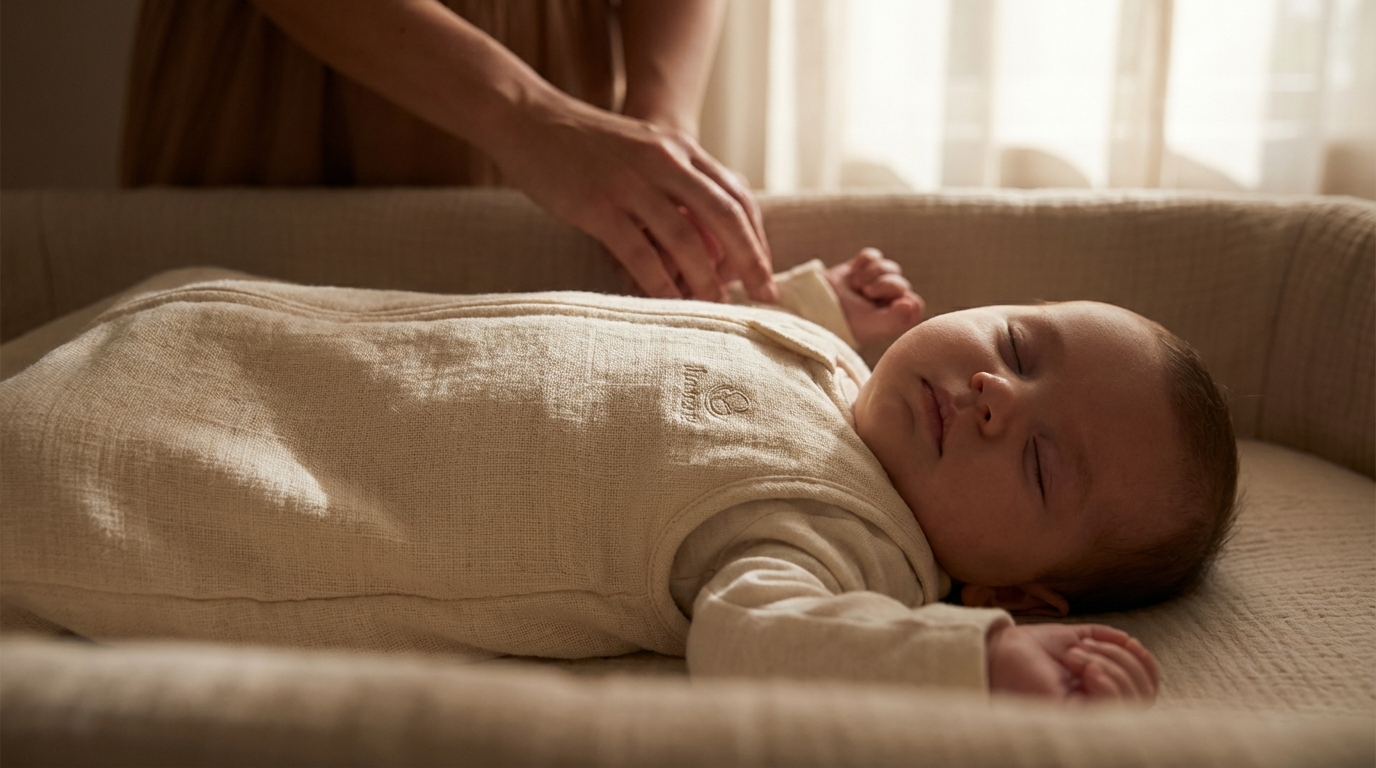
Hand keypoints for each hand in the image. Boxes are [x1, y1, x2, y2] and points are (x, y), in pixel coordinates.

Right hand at [489, 96, 775, 303]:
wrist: (529, 119)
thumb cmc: (587, 142)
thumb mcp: (643, 146)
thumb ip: (675, 176)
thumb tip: (705, 226)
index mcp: (679, 147)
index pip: (736, 194)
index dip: (757, 236)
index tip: (766, 270)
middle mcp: (664, 163)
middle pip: (725, 216)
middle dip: (750, 261)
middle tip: (764, 296)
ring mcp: (631, 184)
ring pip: (686, 239)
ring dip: (706, 280)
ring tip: (717, 308)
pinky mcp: (597, 207)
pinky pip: (640, 253)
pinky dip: (659, 283)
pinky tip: (670, 303)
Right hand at [824, 248, 924, 345]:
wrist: (818, 307)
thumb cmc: (847, 323)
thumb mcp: (873, 325)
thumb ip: (896, 318)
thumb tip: (911, 303)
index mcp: (895, 317)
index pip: (915, 304)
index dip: (902, 300)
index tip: (886, 304)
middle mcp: (889, 301)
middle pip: (901, 282)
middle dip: (882, 285)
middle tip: (865, 294)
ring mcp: (876, 283)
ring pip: (888, 267)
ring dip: (871, 274)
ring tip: (856, 286)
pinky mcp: (863, 268)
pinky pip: (873, 256)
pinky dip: (863, 263)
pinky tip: (852, 275)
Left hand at [987, 623, 1158, 701]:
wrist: (998, 653)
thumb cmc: (1027, 649)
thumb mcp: (1072, 638)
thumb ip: (1101, 638)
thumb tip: (1127, 640)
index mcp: (1100, 689)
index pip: (1145, 687)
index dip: (1145, 663)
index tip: (1130, 641)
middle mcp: (1098, 707)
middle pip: (1143, 691)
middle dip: (1121, 659)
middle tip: (1081, 648)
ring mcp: (1090, 716)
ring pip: (1133, 699)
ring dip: (1110, 666)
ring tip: (1074, 656)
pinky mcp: (1078, 721)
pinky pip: (1113, 707)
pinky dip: (1107, 681)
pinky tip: (1086, 668)